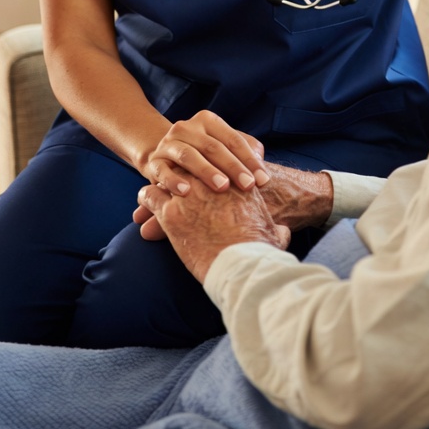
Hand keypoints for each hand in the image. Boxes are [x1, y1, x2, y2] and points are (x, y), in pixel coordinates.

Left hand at [136, 175, 290, 282]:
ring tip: (154, 190)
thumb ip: (277, 228)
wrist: (243, 264)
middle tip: (172, 181)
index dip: (204, 172)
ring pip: (167, 175)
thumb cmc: (260, 250)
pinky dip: (146, 198)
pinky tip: (144, 204)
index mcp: (235, 181)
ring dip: (161, 182)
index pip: (213, 166)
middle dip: (181, 172)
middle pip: (189, 165)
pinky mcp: (171, 213)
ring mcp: (189, 194)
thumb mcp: (276, 232)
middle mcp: (210, 181)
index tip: (198, 181)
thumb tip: (284, 232)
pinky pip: (150, 195)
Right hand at [147, 110, 269, 195]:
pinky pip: (163, 171)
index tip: (263, 180)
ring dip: (207, 172)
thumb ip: (246, 152)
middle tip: (248, 186)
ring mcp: (168, 144)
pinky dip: (174, 181)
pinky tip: (186, 192)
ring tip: (222, 187)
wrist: (166, 158)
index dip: (250, 160)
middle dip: (233, 167)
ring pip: (189, 156)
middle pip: (213, 147)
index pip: (233, 139)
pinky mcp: (154, 162)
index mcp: (208, 120)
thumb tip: (262, 167)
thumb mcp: (225, 148)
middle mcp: (186, 128)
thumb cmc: (205, 156)